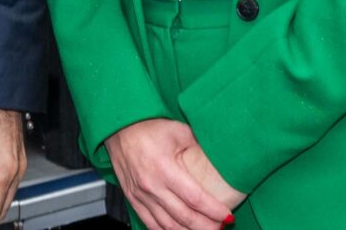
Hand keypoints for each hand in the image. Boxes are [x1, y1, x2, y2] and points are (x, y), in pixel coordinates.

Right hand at [104, 118, 233, 229]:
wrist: (117, 128)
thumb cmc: (148, 126)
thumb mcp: (179, 131)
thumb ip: (199, 147)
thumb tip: (220, 157)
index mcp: (164, 168)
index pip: (195, 198)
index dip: (214, 211)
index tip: (228, 216)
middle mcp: (152, 186)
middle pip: (184, 217)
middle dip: (206, 226)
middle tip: (221, 227)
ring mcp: (140, 196)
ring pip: (168, 225)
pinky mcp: (133, 200)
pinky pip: (151, 224)